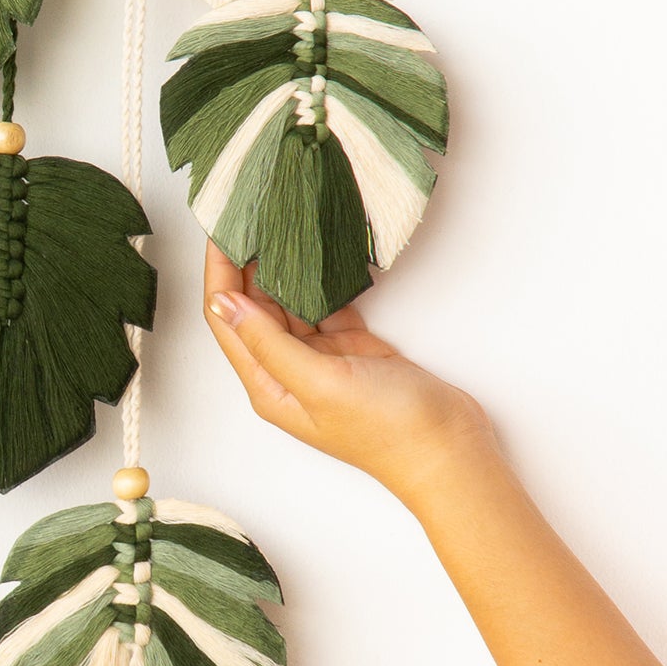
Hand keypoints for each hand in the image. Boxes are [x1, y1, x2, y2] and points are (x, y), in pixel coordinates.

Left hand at [202, 242, 493, 500]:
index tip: (220, 230)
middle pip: (252, 308)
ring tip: (275, 224)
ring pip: (288, 303)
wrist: (447, 449)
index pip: (226, 320)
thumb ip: (269, 342)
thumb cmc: (386, 429)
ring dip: (281, 268)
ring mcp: (320, 360)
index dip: (219, 274)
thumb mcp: (319, 383)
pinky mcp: (351, 349)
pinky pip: (324, 306)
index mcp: (268, 384)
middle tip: (248, 216)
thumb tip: (225, 303)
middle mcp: (287, 371)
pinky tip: (315, 253)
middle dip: (245, 264)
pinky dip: (319, 281)